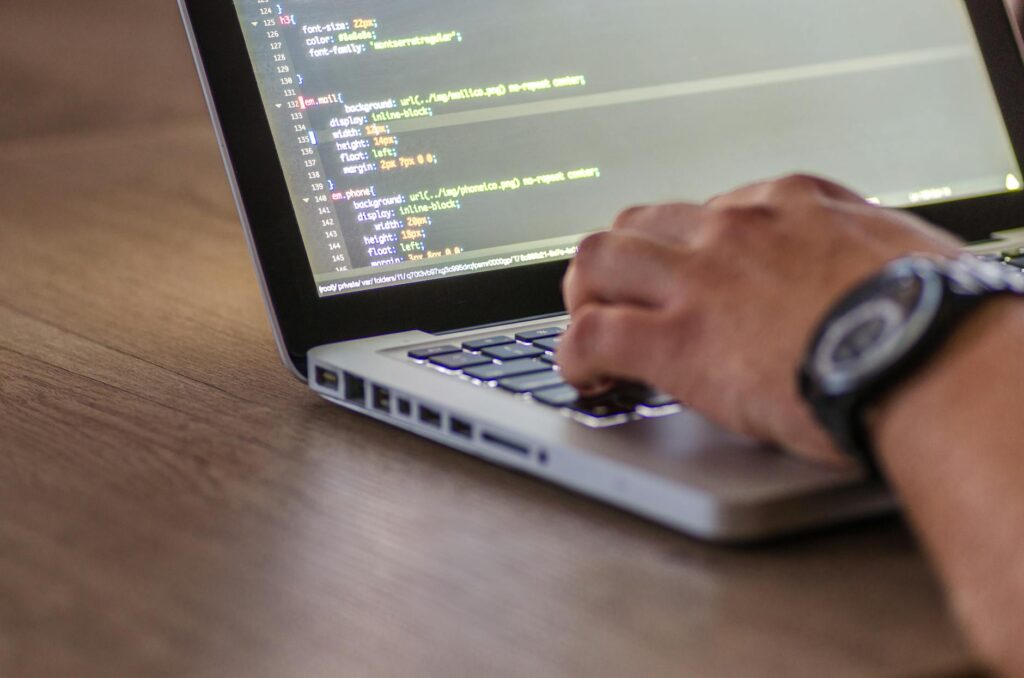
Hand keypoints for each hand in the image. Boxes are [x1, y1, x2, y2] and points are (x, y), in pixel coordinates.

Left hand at [558, 175, 960, 464]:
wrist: (928, 357)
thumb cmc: (934, 314)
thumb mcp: (904, 250)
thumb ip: (862, 249)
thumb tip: (865, 266)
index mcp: (788, 204)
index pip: (708, 212)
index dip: (688, 252)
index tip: (688, 281)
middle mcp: (733, 230)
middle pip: (639, 223)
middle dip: (620, 262)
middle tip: (619, 299)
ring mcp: (698, 281)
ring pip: (598, 261)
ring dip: (584, 297)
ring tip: (589, 331)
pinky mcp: (677, 341)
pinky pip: (591, 335)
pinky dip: (574, 356)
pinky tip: (586, 378)